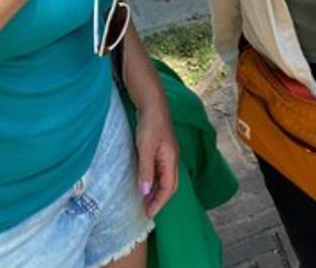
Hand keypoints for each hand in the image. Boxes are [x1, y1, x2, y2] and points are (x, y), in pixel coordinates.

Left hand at [134, 100, 178, 217]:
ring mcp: (166, 152)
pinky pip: (159, 169)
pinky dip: (153, 179)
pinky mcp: (160, 147)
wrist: (151, 101)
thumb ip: (145, 171)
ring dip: (156, 190)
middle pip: (169, 185)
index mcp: (171, 160)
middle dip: (159, 199)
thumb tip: (145, 192)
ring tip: (144, 199)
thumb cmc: (150, 124)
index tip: (148, 214)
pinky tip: (144, 180)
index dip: (159, 202)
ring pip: (164, 177)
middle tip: (146, 210)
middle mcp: (172, 158)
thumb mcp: (145, 149)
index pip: (168, 188)